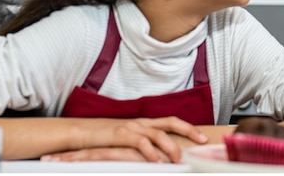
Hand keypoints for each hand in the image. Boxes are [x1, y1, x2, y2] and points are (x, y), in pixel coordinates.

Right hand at [44, 116, 207, 162]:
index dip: (188, 128)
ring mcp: (132, 126)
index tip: (202, 137)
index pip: (171, 121)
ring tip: (180, 160)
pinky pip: (141, 143)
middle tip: (202, 142)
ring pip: (159, 134)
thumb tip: (160, 155)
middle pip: (171, 122)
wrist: (82, 132)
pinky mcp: (121, 134)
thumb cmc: (105, 139)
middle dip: (189, 131)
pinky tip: (157, 162)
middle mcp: (142, 122)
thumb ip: (143, 145)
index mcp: (145, 123)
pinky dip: (151, 153)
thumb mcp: (128, 141)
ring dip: (171, 147)